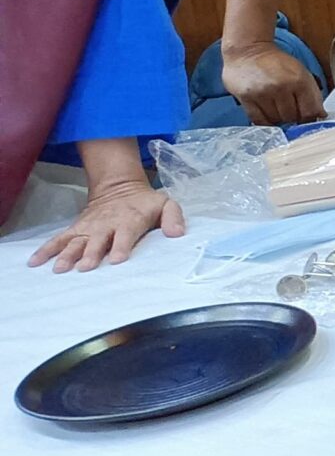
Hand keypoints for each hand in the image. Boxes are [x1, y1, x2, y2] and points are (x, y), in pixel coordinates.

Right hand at [29, 179, 186, 272]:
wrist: (120, 187)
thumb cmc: (145, 202)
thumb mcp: (166, 204)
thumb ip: (173, 217)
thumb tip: (177, 233)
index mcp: (130, 220)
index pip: (125, 235)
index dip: (121, 246)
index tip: (116, 259)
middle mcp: (106, 225)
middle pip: (97, 241)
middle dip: (91, 254)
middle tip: (85, 267)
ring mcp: (89, 228)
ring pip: (76, 242)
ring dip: (67, 255)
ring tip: (59, 269)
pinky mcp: (76, 229)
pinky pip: (59, 239)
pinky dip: (47, 249)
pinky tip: (35, 261)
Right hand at [222, 39, 325, 124]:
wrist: (248, 51)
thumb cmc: (277, 63)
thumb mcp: (301, 72)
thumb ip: (312, 93)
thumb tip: (321, 115)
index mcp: (299, 80)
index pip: (310, 111)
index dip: (310, 117)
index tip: (307, 117)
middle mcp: (281, 87)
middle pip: (293, 117)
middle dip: (293, 116)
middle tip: (289, 107)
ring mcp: (263, 93)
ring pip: (276, 120)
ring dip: (278, 118)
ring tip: (276, 106)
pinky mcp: (246, 98)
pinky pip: (260, 121)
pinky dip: (265, 121)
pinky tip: (267, 112)